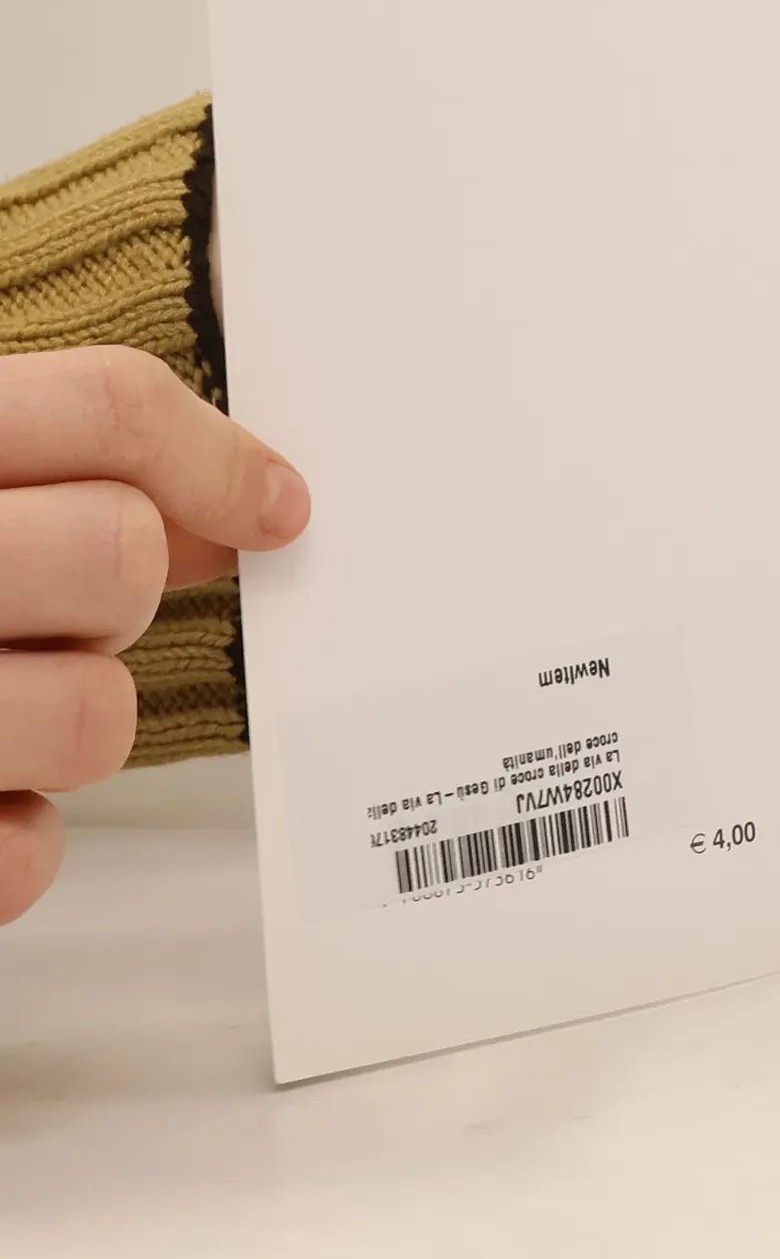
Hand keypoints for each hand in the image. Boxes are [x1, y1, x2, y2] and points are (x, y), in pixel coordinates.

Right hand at [0, 348, 309, 923]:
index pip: (103, 406)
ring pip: (96, 714)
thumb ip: (47, 464)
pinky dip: (9, 836)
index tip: (274, 510)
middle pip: (113, 555)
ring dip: (64, 715)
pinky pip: (24, 852)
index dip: (216, 457)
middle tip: (42, 604)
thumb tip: (231, 510)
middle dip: (108, 589)